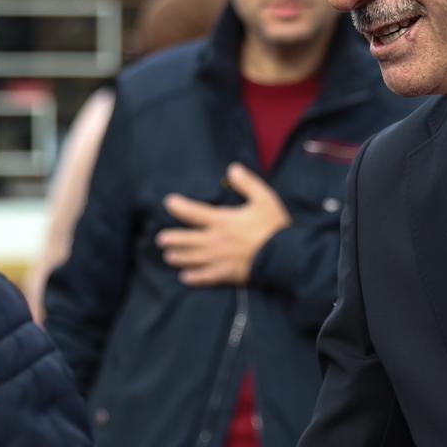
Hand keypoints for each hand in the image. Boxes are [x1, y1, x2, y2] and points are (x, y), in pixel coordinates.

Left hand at [156, 164, 290, 286]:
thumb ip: (247, 183)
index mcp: (223, 221)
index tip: (168, 202)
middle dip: (173, 238)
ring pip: (193, 258)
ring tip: (168, 257)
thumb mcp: (264, 199)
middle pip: (188, 239)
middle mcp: (216, 240)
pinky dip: (195, 278)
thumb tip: (232, 168)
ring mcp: (220, 259)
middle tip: (160, 239)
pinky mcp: (228, 274)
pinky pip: (207, 277)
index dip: (179, 207)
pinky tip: (184, 278)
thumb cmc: (275, 226)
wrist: (286, 255)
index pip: (194, 212)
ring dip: (179, 257)